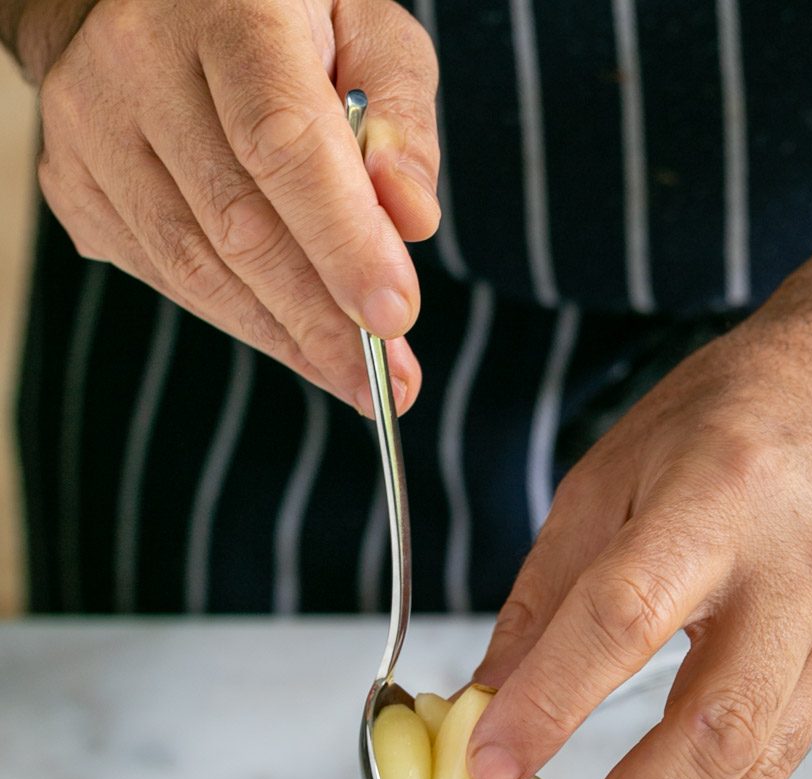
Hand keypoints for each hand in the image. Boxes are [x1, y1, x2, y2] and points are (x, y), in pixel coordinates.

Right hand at [28, 0, 439, 411]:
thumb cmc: (280, 15)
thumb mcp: (366, 30)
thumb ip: (401, 119)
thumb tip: (411, 219)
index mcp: (226, 9)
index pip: (283, 143)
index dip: (343, 243)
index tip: (396, 318)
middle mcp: (139, 63)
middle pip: (239, 225)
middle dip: (325, 321)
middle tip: (390, 382)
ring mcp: (91, 128)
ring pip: (195, 267)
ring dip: (285, 338)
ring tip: (353, 378)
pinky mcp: (73, 184)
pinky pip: (166, 277)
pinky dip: (238, 319)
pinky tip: (291, 339)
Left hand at [466, 277, 811, 778]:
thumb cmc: (744, 412)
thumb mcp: (617, 468)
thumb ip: (551, 591)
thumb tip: (487, 700)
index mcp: (719, 498)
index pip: (627, 616)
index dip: (553, 702)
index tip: (485, 774)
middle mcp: (792, 576)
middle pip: (714, 728)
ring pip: (755, 769)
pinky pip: (775, 759)